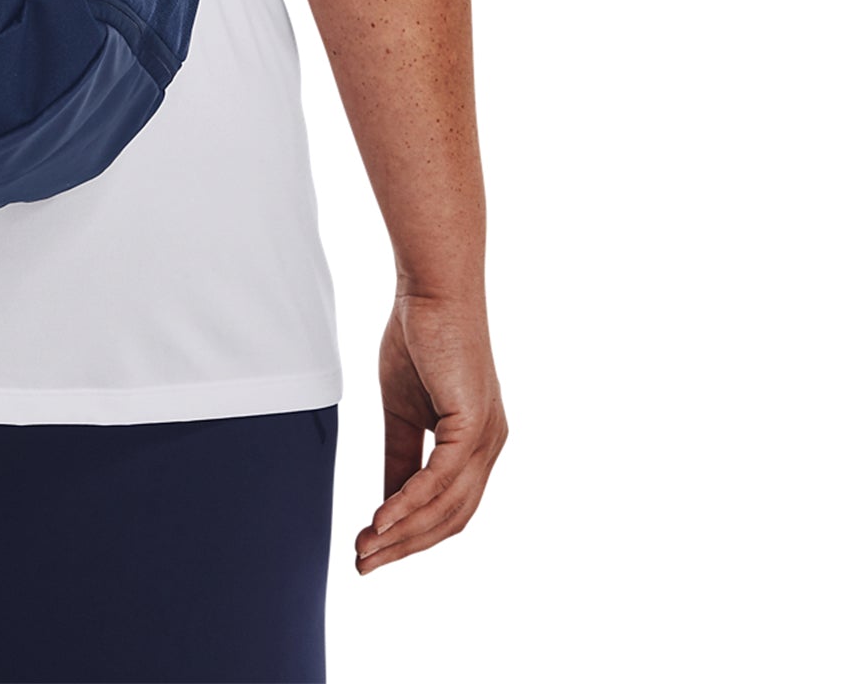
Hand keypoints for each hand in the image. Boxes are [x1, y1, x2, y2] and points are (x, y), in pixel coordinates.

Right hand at [355, 290, 505, 571]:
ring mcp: (487, 439)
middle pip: (450, 519)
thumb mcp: (402, 409)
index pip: (448, 508)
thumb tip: (387, 502)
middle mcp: (490, 448)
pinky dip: (409, 503)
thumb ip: (400, 455)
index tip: (371, 550)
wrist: (432, 289)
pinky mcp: (474, 425)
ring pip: (446, 507)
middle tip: (364, 564)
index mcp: (476, 445)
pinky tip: (381, 519)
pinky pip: (440, 479)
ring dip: (403, 533)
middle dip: (406, 546)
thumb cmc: (418, 338)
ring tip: (366, 548)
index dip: (411, 534)